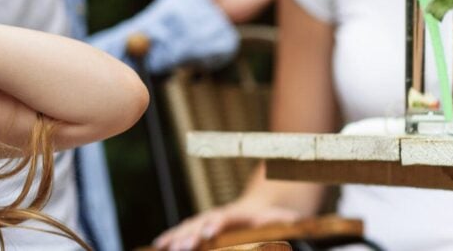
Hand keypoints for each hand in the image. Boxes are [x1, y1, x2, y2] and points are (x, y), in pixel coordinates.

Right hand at [153, 199, 301, 250]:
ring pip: (189, 227)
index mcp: (239, 215)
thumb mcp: (285, 220)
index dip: (216, 225)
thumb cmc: (275, 220)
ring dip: (176, 237)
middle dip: (189, 235)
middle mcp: (219, 216)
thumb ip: (288, 223)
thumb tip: (293, 223)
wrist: (263, 207)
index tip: (208, 234)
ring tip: (162, 247)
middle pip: (201, 224)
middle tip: (179, 248)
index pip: (225, 219)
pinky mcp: (202, 227)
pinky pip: (184, 231)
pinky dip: (171, 237)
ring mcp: (208, 220)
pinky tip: (158, 245)